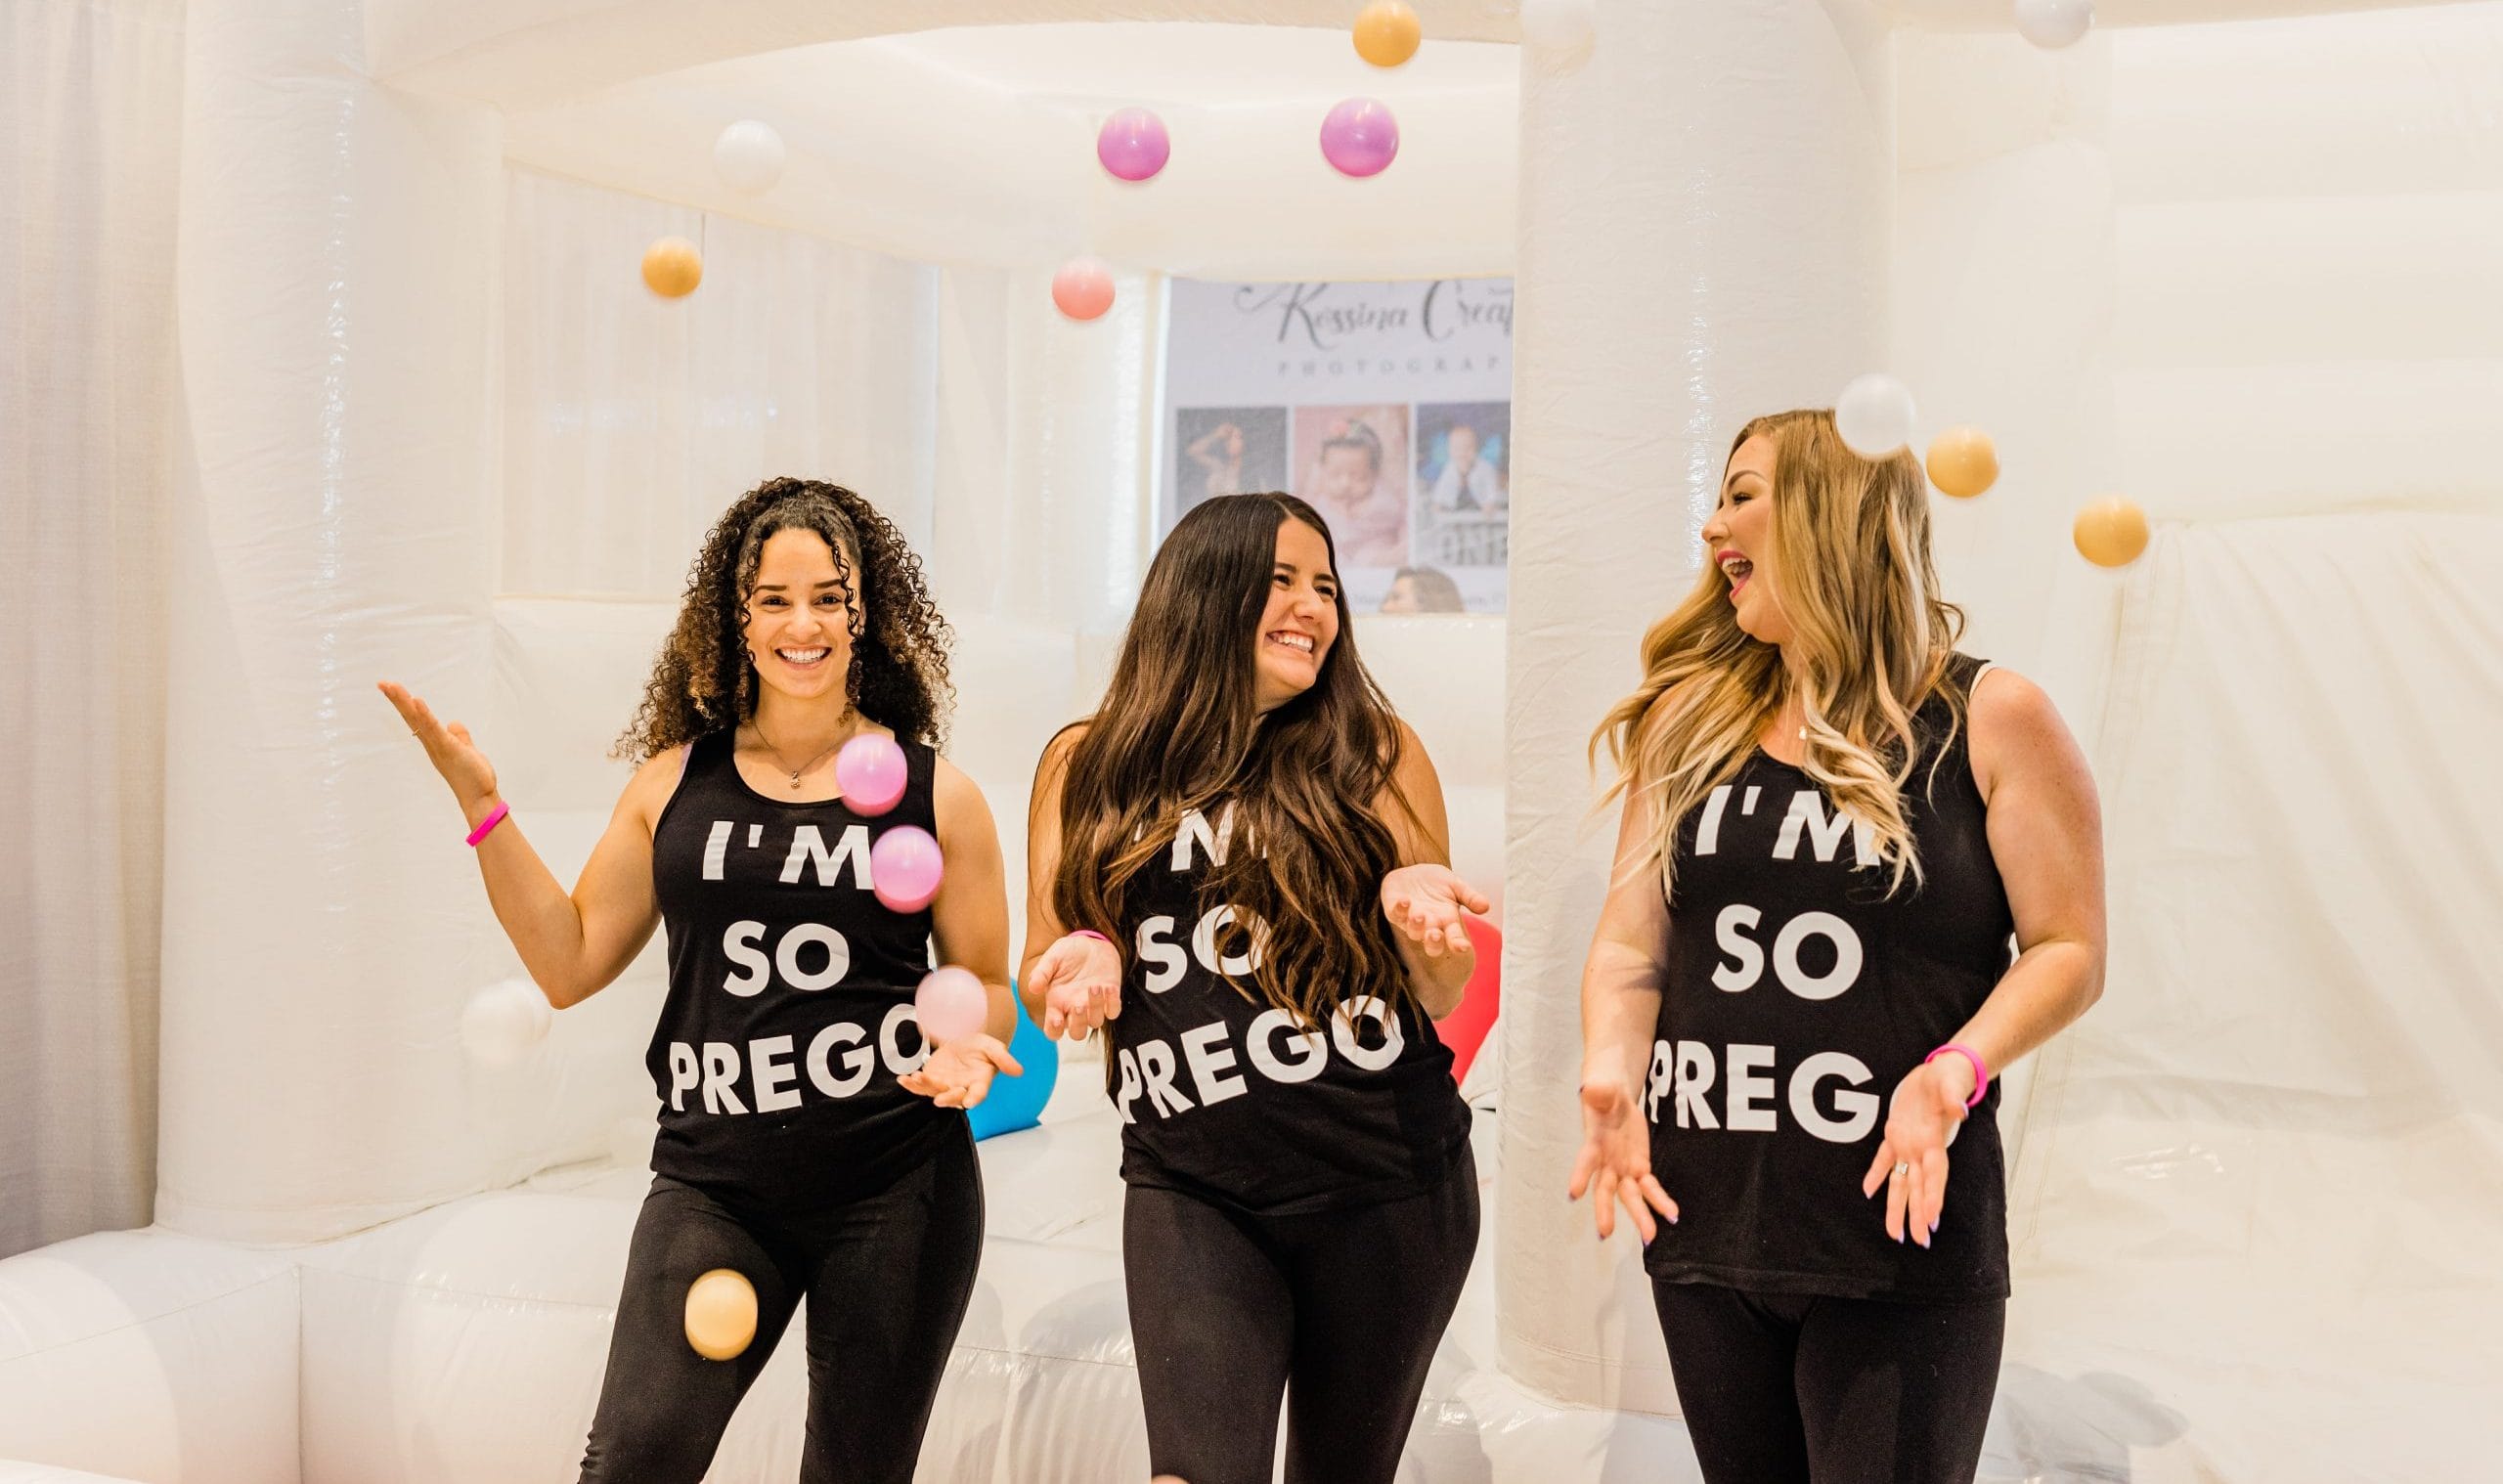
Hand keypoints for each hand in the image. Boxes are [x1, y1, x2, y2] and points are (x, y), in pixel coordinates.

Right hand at [378, 681, 498, 816]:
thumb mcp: (466, 751)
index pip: (417, 719)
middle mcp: (432, 744)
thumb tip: (452, 723)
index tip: (392, 688)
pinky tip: (416, 701)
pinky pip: (433, 729)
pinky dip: (425, 715)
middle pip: (411, 718)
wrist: (480, 798)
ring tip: (392, 686)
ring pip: (418, 721)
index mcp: (435, 742)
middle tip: (381, 683)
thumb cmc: (473, 777)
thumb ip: (460, 737)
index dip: (405, 704)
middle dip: (397, 699)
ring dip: (405, 702)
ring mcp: (438, 746)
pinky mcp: (448, 749)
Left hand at [899, 1035, 1022, 1109]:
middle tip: (938, 1100)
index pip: (978, 1094)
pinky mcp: (931, 1081)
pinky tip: (903, 1079)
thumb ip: (1004, 1058)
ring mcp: (945, 1087)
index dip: (974, 1098)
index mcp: (980, 1082)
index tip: (969, 1103)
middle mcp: (962, 1089)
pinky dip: (911, 1085)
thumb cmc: (980, 1046)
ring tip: (915, 1079)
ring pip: (934, 1092)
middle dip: (947, 1099)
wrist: (962, 1039)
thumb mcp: (992, 1046)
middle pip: (955, 1098)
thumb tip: (1019, 1071)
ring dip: (924, 1088)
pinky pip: (920, 1086)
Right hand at [1027, 932, 1122, 1040]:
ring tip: (1094, 986)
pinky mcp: (1110, 998)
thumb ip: (1041, 973)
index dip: (1054, 1030)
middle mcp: (1074, 1008)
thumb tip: (1033, 987)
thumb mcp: (1052, 958)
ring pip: (1095, 1022)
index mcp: (1057, 1003)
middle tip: (1078, 1005)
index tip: (1056, 1020)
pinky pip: (1113, 1011)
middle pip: (1077, 1033)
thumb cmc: (1068, 953)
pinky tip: (1108, 987)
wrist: (1091, 942)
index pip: (1053, 1029)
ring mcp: (1093, 1005)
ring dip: (1096, 1007)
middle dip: (1078, 1023)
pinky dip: (1113, 1003)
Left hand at [1380, 864, 1489, 958]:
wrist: (1412, 871)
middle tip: (1436, 934)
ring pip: (1413, 932)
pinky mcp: (1394, 911)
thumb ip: (1470, 896)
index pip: (1454, 938)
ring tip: (1419, 916)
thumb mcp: (1455, 885)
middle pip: (1432, 944)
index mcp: (1447, 921)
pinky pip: (1396, 914)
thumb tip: (1486, 907)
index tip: (1463, 947)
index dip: (1458, 944)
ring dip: (1416, 926)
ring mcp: (1411, 920)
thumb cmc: (1435, 882)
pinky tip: (1405, 901)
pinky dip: (1400, 909)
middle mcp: (1430, 925)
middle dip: (1434, 942)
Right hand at [1567, 1077, 1678, 1242]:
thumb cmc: (1604, 1095)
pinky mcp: (1639, 1169)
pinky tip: (1672, 1215)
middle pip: (1604, 1189)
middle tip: (1605, 1232)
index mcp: (1593, 1143)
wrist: (1614, 1100)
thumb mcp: (1602, 1089)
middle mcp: (1605, 1163)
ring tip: (1650, 1237)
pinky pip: (1650, 1189)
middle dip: (1605, 1210)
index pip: (1585, 1161)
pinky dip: (1660, 1202)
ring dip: (1639, 1216)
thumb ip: (1598, 1092)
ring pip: (1630, 1197)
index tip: (1572, 1194)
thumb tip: (1590, 1089)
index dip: (1579, 1175)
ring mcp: (1622, 1169)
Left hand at [1860, 1056, 1974, 1247]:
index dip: (1933, 1197)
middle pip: (1920, 1186)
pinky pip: (1884, 1159)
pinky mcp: (1896, 1133)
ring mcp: (1909, 1143)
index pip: (1935, 1174)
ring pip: (1902, 1180)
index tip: (1931, 1221)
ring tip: (1896, 1233)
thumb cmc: (1948, 1076)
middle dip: (1919, 1214)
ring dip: (1899, 1206)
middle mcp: (1922, 1148)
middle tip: (1919, 1240)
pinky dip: (1876, 1174)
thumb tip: (1960, 1110)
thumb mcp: (1950, 1081)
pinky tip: (1868, 1191)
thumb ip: (1954, 1097)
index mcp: (1934, 1140)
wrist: (1942, 1068)